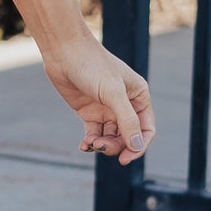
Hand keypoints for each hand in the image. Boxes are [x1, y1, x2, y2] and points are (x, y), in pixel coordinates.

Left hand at [43, 33, 155, 164]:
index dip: (138, 147)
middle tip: (100, 146)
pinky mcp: (89, 111)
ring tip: (89, 143)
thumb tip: (136, 146)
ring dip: (101, 144)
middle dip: (115, 146)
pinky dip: (90, 141)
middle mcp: (125, 104)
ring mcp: (106, 108)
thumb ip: (127, 120)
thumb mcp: (113, 93)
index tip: (124, 159)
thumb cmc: (92, 66)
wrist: (64, 51)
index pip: (145, 130)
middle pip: (127, 137)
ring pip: (110, 137)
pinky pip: (95, 133)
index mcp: (139, 97)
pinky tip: (84, 144)